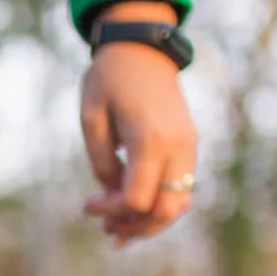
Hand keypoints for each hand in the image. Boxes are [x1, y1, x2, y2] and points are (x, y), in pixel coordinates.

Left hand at [79, 3, 199, 247]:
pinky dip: (160, 206)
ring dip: (149, 223)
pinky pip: (181, 189)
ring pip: (178, 205)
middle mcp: (178, 146)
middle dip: (133, 226)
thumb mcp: (92, 122)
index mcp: (151, 139)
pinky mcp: (189, 145)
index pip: (136, 199)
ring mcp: (188, 146)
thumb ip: (103, 165)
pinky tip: (135, 212)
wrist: (143, 47)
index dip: (109, 211)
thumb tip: (114, 196)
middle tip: (105, 227)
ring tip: (118, 227)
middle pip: (165, 210)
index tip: (87, 204)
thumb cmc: (110, 80)